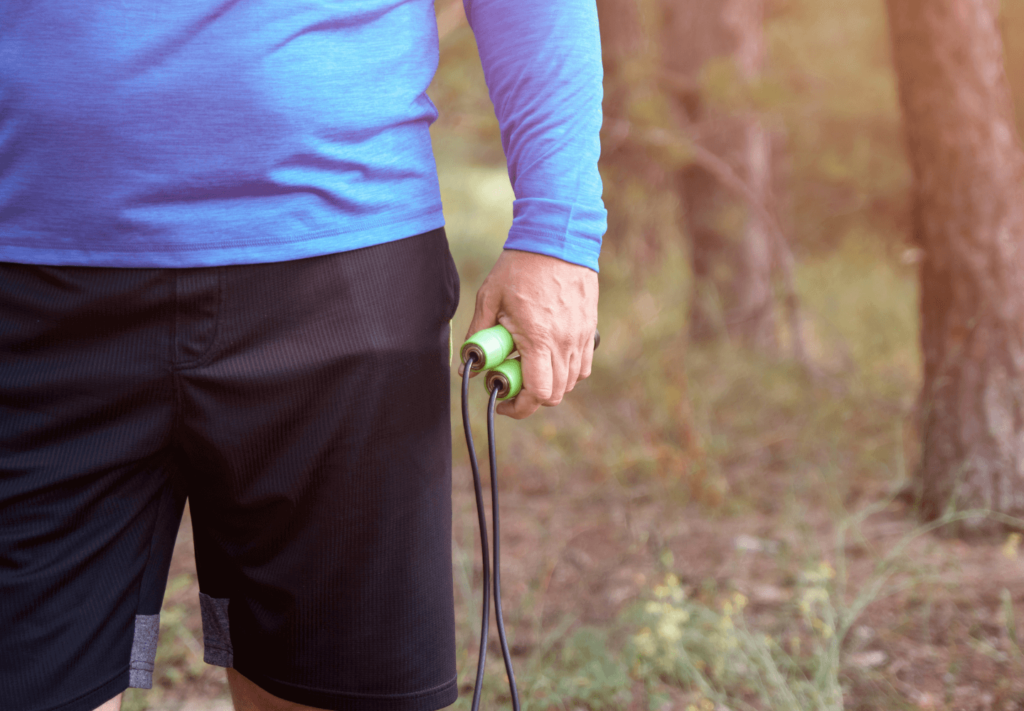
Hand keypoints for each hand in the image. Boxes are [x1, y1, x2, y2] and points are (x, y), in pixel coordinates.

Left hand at [458, 249, 598, 418]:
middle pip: (555, 394)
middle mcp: (565, 342)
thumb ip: (479, 334)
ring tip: (530, 367)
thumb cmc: (520, 267)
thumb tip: (469, 363)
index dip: (519, 407)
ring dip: (550, 384)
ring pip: (571, 382)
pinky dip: (568, 371)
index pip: (537, 393)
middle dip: (531, 398)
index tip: (503, 400)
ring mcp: (581, 336)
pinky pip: (583, 365)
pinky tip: (550, 357)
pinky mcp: (590, 328)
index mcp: (539, 338)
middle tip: (513, 383)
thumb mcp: (490, 298)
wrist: (556, 238)